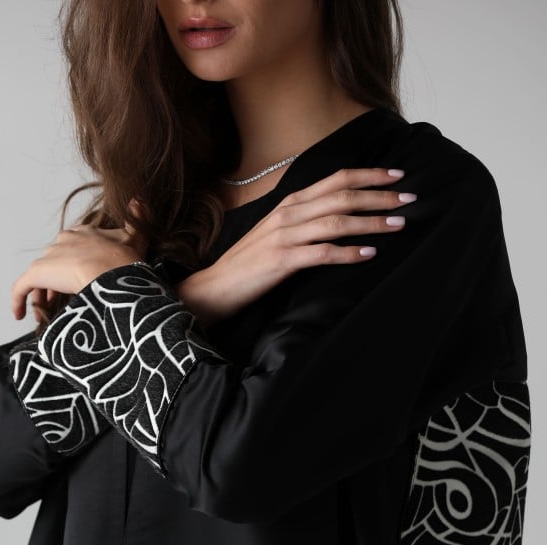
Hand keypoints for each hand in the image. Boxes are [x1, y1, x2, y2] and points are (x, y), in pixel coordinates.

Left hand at [12, 200, 148, 321]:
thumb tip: (137, 201)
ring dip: (40, 291)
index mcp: (83, 233)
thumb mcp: (136, 239)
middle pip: (53, 260)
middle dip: (54, 278)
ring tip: (45, 309)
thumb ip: (136, 221)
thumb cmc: (125, 261)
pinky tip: (18, 315)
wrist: (113, 273)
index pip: (71, 246)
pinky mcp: (37, 274)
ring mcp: (49, 257)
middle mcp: (63, 241)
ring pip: (38, 275)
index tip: (74, 278)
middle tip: (58, 298)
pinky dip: (17, 300)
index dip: (71, 263)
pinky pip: (21, 288)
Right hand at [177, 167, 416, 325]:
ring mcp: (285, 236)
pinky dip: (348, 252)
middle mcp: (289, 213)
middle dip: (379, 196)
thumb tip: (339, 215)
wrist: (217, 286)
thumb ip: (306, 220)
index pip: (336, 179)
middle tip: (409, 199)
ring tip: (398, 224)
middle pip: (342, 196)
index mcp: (291, 203)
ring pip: (337, 222)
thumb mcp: (278, 232)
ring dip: (371, 222)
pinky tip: (369, 254)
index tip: (398, 176)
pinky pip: (323, 253)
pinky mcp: (282, 261)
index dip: (369, 176)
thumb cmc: (251, 262)